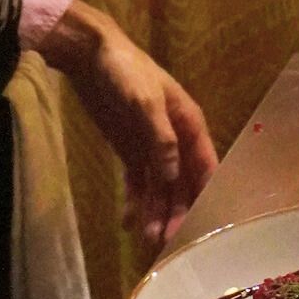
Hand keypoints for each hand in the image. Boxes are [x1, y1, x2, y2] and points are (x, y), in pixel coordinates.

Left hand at [40, 0, 216, 256]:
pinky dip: (133, 203)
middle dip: (178, 212)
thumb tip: (174, 177)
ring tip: (147, 240)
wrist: (91, 55)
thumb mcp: (145, 102)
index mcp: (188, 124)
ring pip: (159, 188)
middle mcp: (175, 140)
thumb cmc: (126, 71)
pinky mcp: (129, 151)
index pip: (205, 166)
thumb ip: (161, 140)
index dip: (207, 195)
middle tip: (168, 242)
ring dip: (155, 213)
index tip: (206, 225)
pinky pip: (136, 183)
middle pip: (182, 184)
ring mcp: (151, 147)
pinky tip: (127, 224)